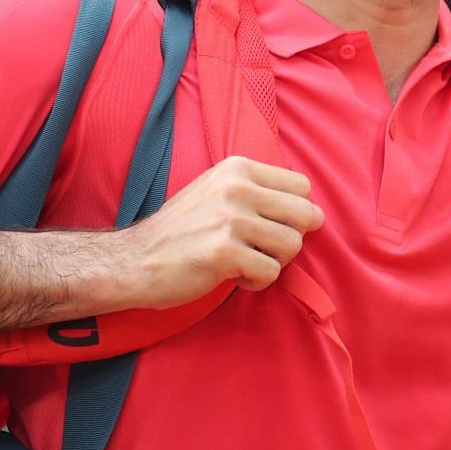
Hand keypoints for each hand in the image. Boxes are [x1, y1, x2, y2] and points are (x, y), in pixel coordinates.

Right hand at [113, 156, 323, 306]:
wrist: (134, 260)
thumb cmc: (180, 231)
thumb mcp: (216, 191)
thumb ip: (259, 192)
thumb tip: (316, 212)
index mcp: (237, 168)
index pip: (301, 186)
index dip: (295, 212)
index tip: (271, 226)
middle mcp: (236, 187)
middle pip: (305, 214)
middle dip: (290, 238)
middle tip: (263, 249)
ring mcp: (230, 219)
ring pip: (292, 245)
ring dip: (275, 262)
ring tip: (247, 262)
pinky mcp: (225, 252)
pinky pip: (271, 272)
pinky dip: (258, 282)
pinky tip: (235, 277)